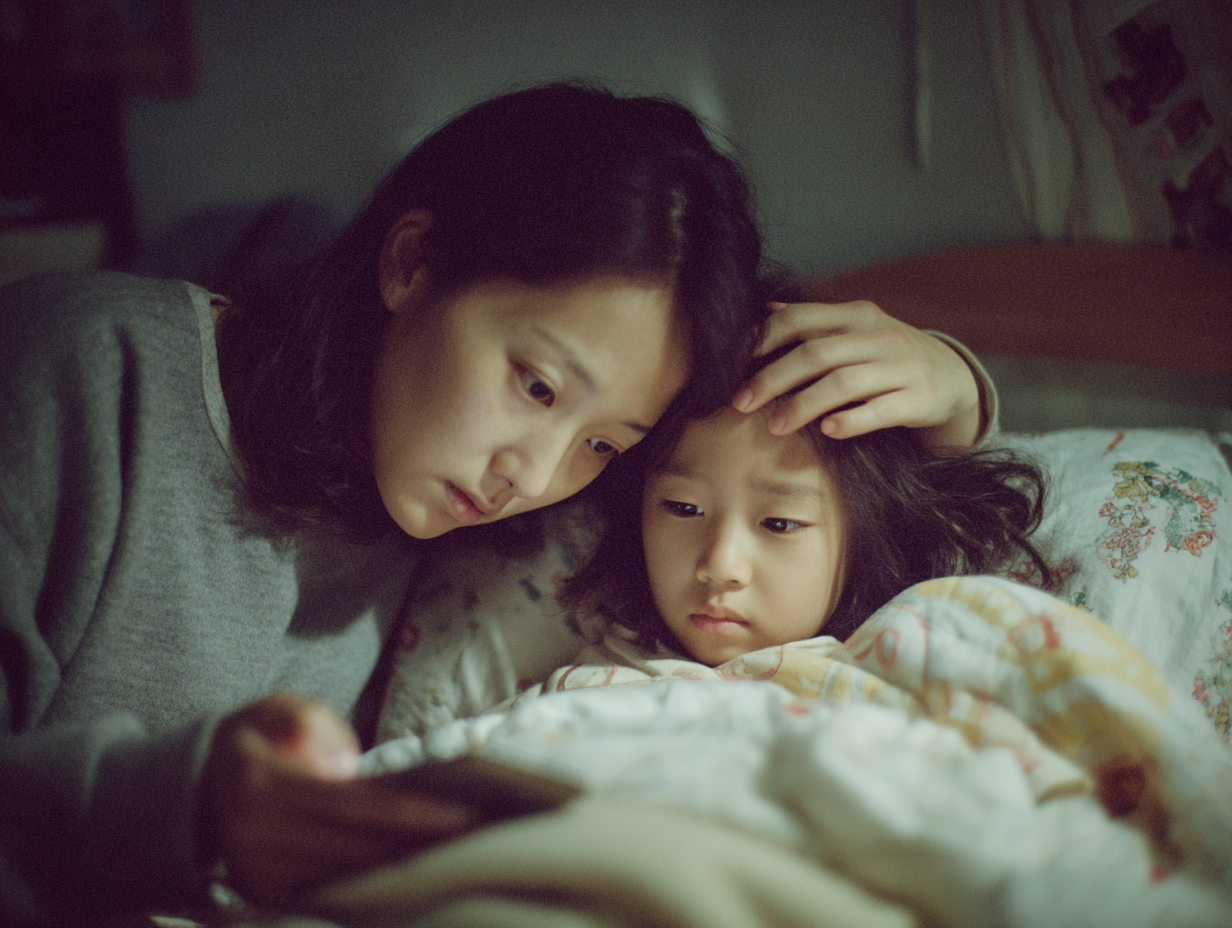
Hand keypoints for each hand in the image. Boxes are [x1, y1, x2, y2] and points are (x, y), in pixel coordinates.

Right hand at [200, 692, 475, 907]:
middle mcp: (257, 839)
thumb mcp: (273, 707)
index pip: (352, 807)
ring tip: (456, 851)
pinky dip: (375, 881)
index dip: (409, 814)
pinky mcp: (267, 895)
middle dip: (420, 844)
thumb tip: (344, 765)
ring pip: (349, 876)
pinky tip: (415, 865)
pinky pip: (333, 892)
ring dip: (404, 866)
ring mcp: (260, 875)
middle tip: (477, 836)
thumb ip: (307, 720)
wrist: (197, 789)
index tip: (460, 815)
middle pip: (357, 849)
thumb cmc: (254, 740)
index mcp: (262, 787)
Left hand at [732, 300, 981, 448]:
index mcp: (856, 316)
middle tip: (741, 402)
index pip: (800, 319)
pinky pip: (880, 410)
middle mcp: (878, 336)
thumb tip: (762, 310)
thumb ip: (812, 322)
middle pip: (816, 354)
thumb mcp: (855, 330)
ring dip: (803, 405)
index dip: (763, 340)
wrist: (952, 377)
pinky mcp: (918, 399)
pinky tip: (827, 431)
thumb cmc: (887, 355)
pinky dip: (852, 420)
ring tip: (774, 426)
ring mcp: (900, 367)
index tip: (732, 364)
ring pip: (844, 383)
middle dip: (773, 378)